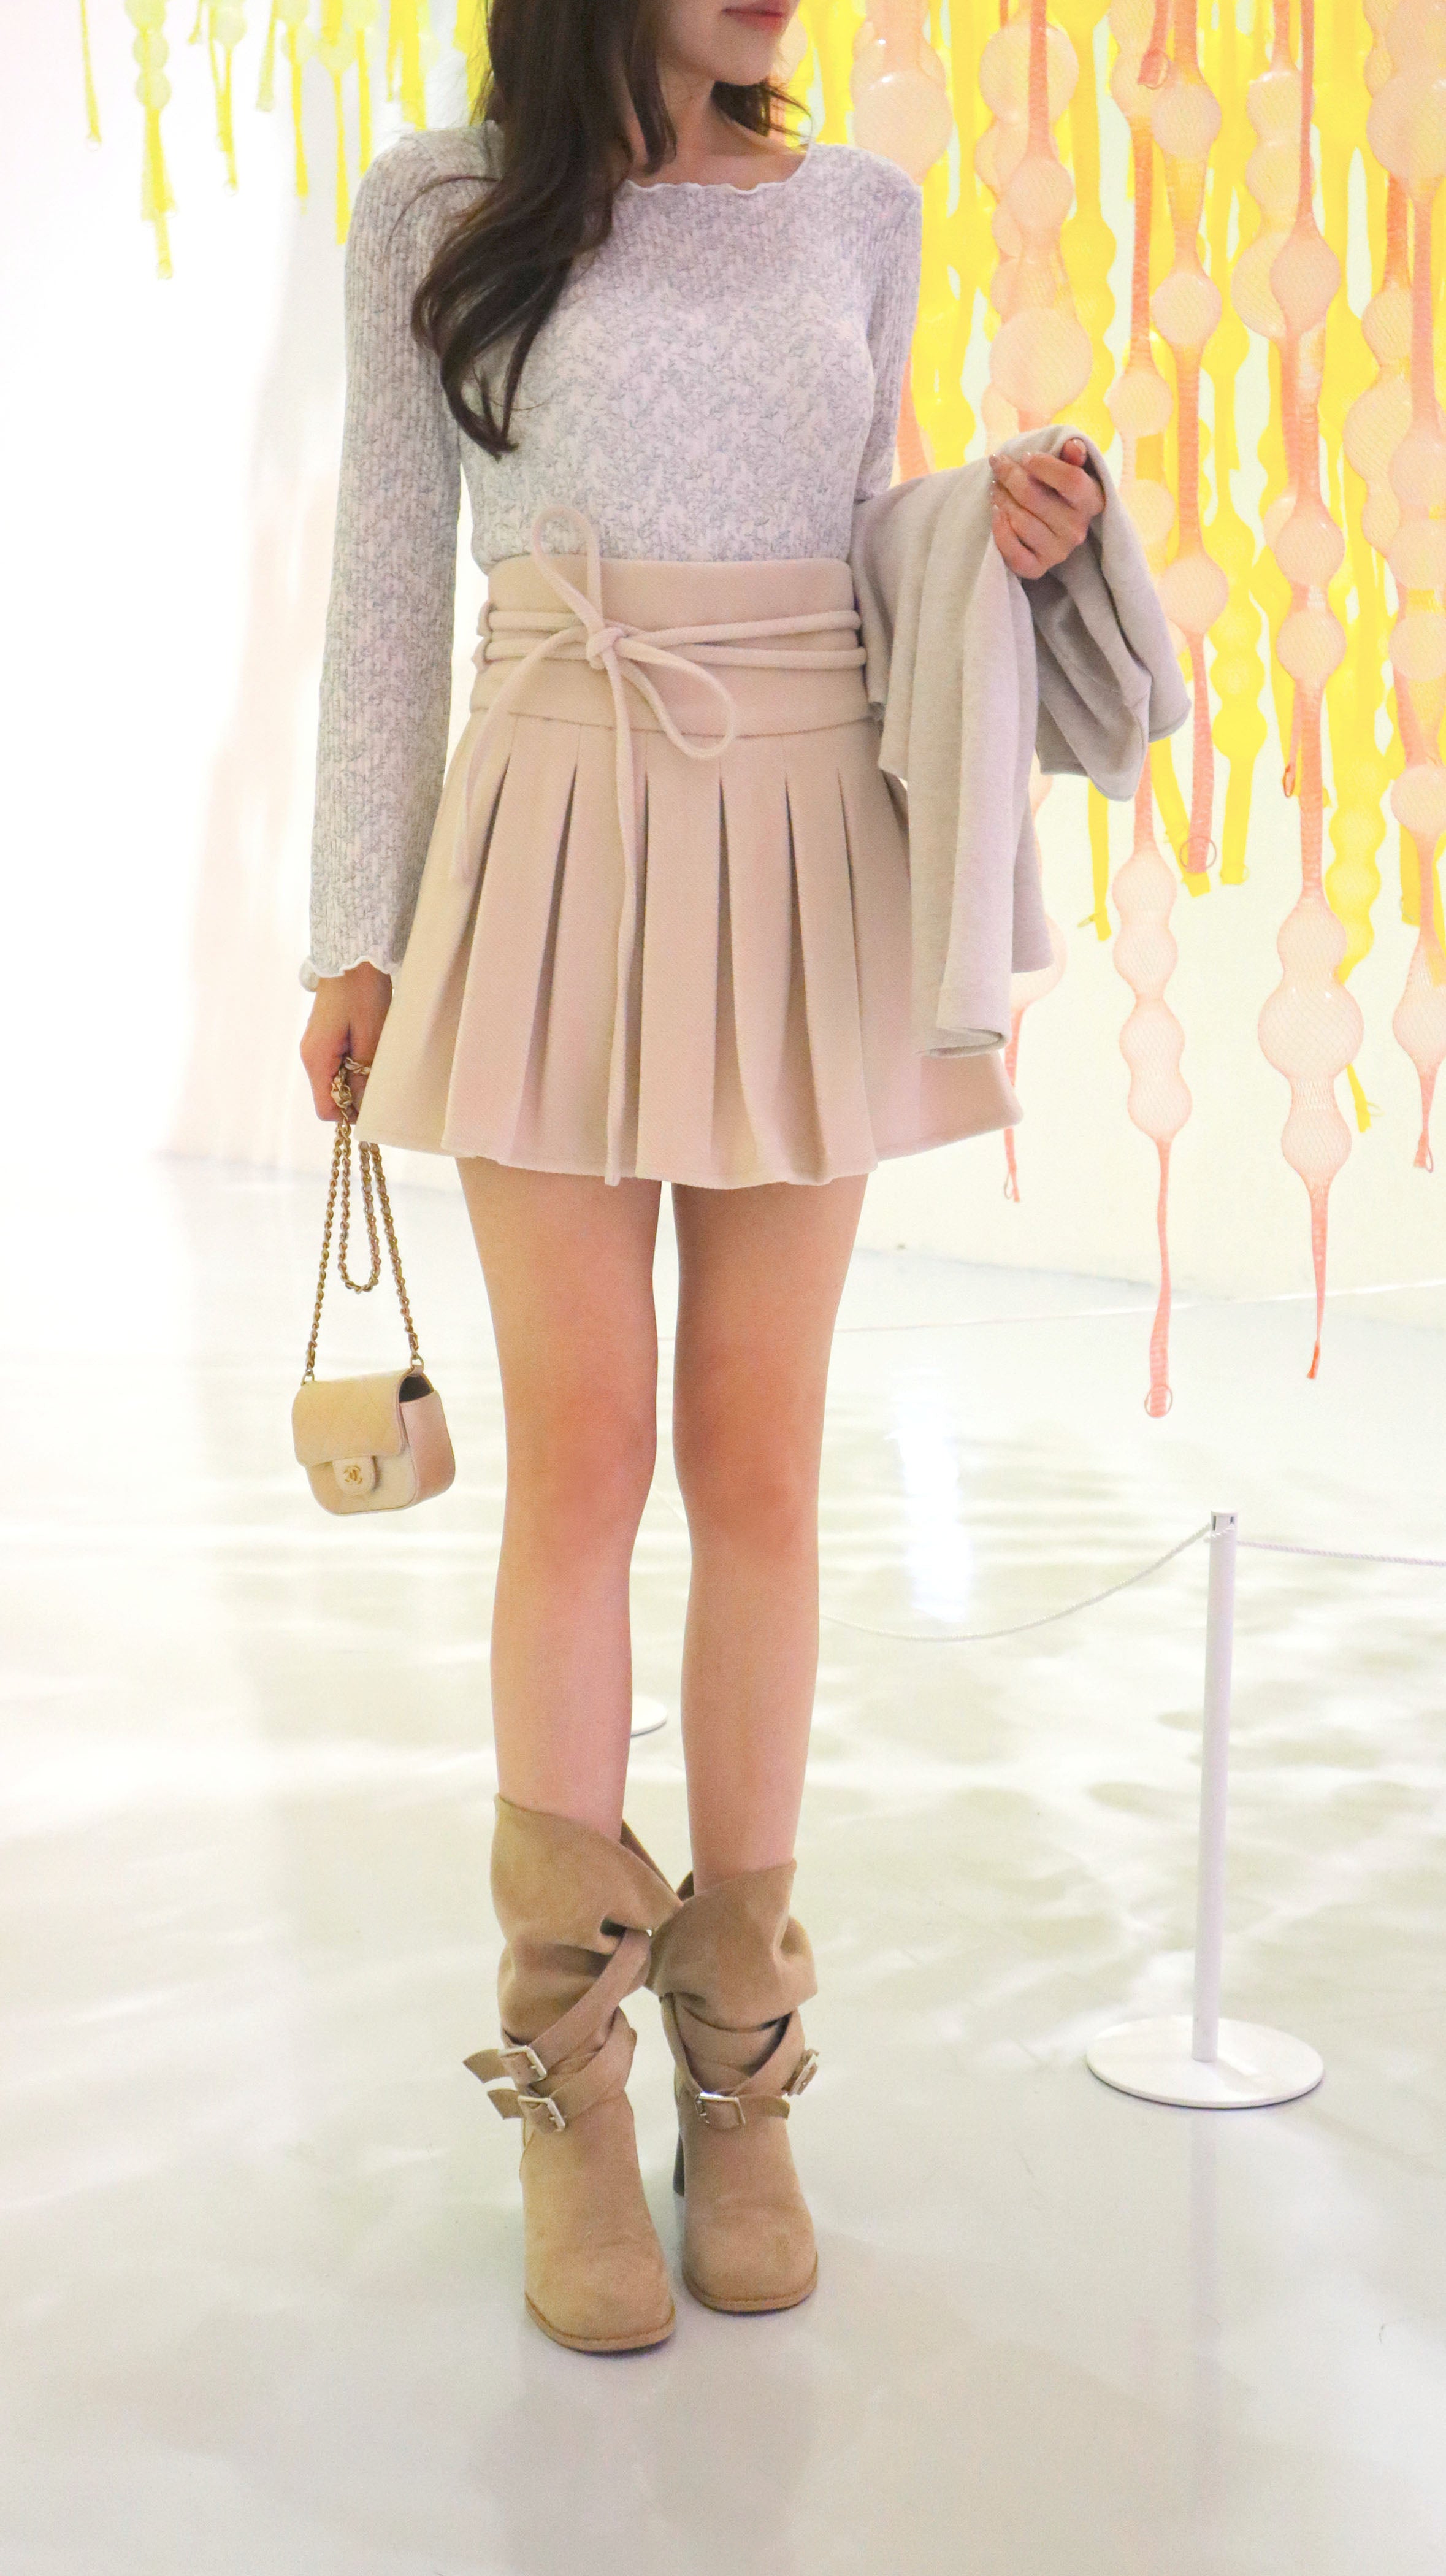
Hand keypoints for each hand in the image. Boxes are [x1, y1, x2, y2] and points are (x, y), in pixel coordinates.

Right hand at [300, 962, 391, 1121]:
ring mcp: (315, 1046)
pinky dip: (352, 1064)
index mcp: (317, 1058)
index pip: (325, 1109)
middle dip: (354, 1095)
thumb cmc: (363, 994)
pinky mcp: (323, 1037)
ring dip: (355, 1078)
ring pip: (334, 1080)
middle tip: (379, 1078)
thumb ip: (363, 1074)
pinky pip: (336, 1063)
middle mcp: (310, 1056)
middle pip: (329, 1095)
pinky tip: (368, 1048)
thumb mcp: (370, 1037)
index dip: (349, 1113)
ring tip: (375, 1058)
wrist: (353, 959)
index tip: (373, 1103)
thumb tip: (360, 1107)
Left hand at [990, 436, 1103, 576]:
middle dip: (1010, 476)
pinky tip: (995, 513)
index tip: (1024, 456)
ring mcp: (1058, 552)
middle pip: (1034, 497)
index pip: (1071, 479)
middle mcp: (1077, 530)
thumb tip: (1073, 446)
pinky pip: (1013, 552)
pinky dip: (999, 530)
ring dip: (1000, 499)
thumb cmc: (1056, 488)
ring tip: (995, 487)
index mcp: (1092, 500)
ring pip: (1019, 521)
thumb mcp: (1068, 466)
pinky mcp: (1037, 568)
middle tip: (998, 465)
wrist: (1046, 523)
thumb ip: (1072, 452)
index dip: (1043, 465)